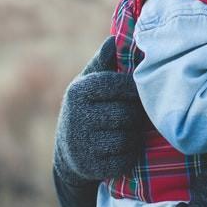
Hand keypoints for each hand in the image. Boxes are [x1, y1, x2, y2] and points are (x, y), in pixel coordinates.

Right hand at [53, 36, 144, 184]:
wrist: (69, 149)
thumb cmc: (89, 105)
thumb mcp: (91, 80)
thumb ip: (104, 61)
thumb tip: (114, 39)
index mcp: (79, 90)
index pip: (122, 86)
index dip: (135, 90)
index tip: (136, 92)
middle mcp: (77, 117)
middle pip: (128, 113)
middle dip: (136, 114)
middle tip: (135, 113)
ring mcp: (82, 144)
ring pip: (128, 137)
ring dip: (135, 134)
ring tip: (129, 129)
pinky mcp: (90, 167)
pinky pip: (125, 159)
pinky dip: (130, 154)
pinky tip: (123, 147)